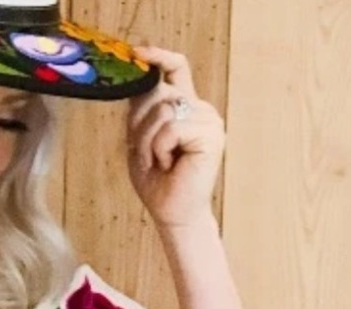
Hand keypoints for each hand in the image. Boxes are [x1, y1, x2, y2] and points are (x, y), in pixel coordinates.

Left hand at [126, 46, 225, 229]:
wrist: (172, 214)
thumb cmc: (158, 184)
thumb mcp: (140, 141)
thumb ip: (142, 112)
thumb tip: (140, 81)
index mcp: (184, 108)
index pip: (176, 70)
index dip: (159, 57)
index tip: (139, 52)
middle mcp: (199, 108)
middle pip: (157, 93)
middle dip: (139, 126)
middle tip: (147, 155)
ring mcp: (208, 119)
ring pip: (163, 110)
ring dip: (149, 142)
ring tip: (160, 162)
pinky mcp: (211, 133)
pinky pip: (171, 127)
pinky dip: (161, 149)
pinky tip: (170, 164)